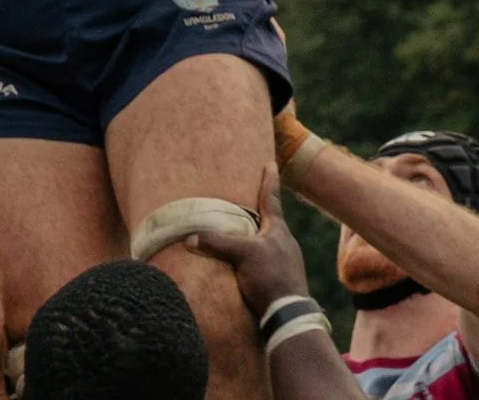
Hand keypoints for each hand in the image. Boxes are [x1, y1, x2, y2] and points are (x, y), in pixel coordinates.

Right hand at [192, 167, 312, 314]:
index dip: (269, 181)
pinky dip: (258, 256)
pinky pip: (268, 260)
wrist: (289, 314)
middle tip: (253, 199)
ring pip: (270, 242)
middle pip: (272, 221)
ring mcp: (287, 261)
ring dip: (259, 236)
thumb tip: (189, 237)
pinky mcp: (283, 279)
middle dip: (262, 210)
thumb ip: (216, 243)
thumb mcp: (241, 255)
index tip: (272, 164)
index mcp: (277, 231)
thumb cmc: (270, 277)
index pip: (271, 199)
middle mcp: (285, 242)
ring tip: (246, 232)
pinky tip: (250, 264)